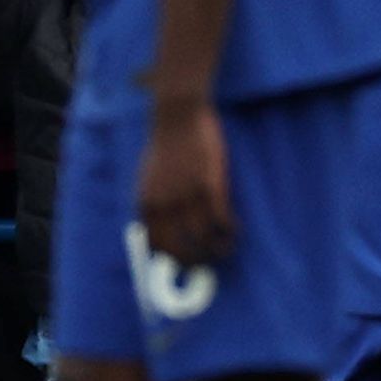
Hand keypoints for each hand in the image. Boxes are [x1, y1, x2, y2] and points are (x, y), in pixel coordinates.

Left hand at [134, 101, 232, 269]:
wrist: (177, 116)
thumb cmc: (164, 144)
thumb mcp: (146, 176)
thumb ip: (151, 200)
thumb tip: (155, 223)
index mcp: (147, 203)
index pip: (154, 243)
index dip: (169, 258)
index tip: (181, 264)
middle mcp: (164, 205)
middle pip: (178, 248)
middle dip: (194, 261)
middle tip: (207, 264)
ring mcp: (187, 197)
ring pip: (203, 239)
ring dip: (217, 250)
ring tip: (225, 250)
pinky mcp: (210, 186)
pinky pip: (221, 220)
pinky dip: (229, 231)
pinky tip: (234, 230)